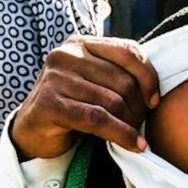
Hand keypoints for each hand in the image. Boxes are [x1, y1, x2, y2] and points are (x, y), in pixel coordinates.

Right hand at [10, 35, 159, 159]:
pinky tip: (133, 144)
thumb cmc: (72, 105)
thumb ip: (117, 74)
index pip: (128, 51)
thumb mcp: (94, 81)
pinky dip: (120, 134)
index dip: (148, 77)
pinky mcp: (49, 103)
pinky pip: (97, 119)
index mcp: (80, 43)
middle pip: (122, 80)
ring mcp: (55, 78)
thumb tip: (155, 93)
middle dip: (138, 107)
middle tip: (142, 125)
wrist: (32, 130)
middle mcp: (66, 55)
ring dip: (130, 123)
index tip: (154, 101)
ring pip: (111, 101)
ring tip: (136, 136)